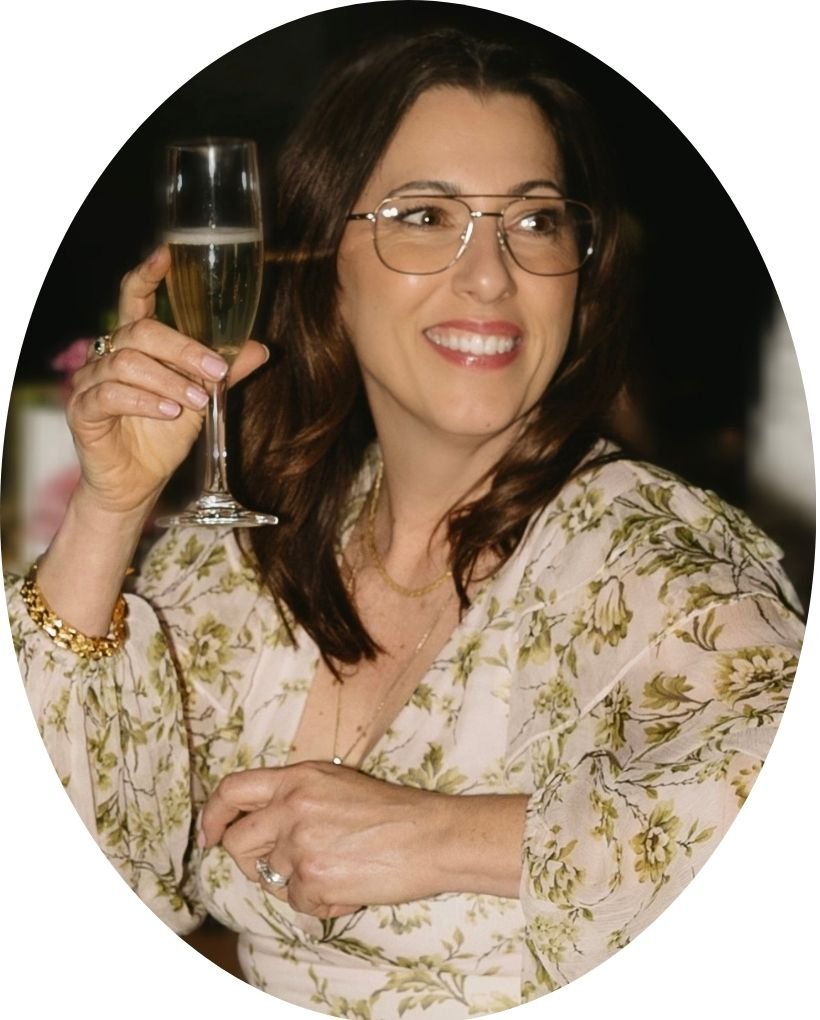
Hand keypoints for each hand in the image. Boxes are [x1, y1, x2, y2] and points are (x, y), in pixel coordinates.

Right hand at [66, 245, 268, 517]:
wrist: (139, 483)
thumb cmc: (163, 437)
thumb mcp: (202, 402)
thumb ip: (224, 373)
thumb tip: (260, 347)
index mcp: (136, 346)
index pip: (133, 299)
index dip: (146, 275)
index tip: (166, 255)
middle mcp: (108, 356)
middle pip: (140, 332)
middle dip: (183, 349)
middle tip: (214, 372)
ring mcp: (91, 382)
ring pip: (127, 364)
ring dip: (169, 381)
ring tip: (197, 402)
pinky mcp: (83, 410)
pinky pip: (111, 395)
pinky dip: (146, 401)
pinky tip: (170, 413)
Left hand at [199, 762, 449, 918]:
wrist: (433, 835)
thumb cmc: (394, 810)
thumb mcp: (337, 782)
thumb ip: (296, 795)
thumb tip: (260, 823)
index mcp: (298, 777)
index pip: (232, 789)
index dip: (213, 815)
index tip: (210, 836)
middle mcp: (292, 806)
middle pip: (237, 842)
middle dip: (253, 861)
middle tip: (285, 865)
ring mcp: (301, 843)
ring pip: (269, 878)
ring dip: (296, 882)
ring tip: (335, 868)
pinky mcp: (313, 878)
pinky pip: (297, 902)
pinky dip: (320, 901)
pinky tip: (349, 884)